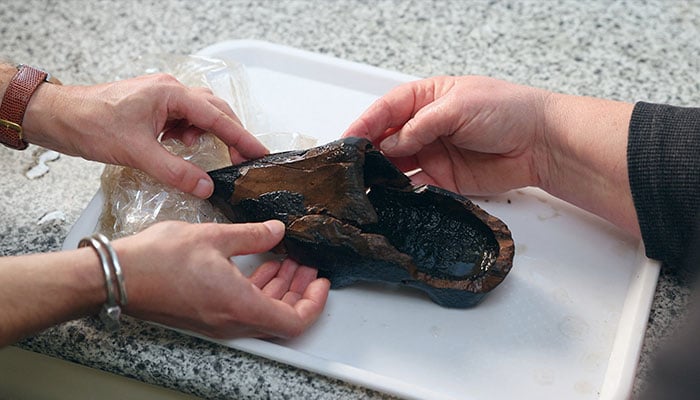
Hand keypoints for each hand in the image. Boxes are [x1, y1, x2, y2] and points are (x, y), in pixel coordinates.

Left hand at [23, 74, 267, 197]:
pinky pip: (183, 118)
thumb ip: (176, 172)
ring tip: (214, 155)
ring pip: (200, 113)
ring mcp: (161, 96)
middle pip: (214, 110)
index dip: (242, 137)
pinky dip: (190, 134)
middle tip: (245, 159)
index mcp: (170, 93)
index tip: (260, 152)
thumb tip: (206, 186)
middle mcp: (170, 90)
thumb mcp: (138, 153)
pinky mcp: (153, 106)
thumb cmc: (90, 124)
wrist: (58, 116)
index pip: (217, 117)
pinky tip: (183, 147)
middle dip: (232, 135)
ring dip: (210, 134)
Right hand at [113, 219, 329, 338]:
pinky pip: (243, 308)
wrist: (117, 275)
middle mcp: (231, 321)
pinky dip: (257, 289)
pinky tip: (260, 265)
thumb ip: (253, 235)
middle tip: (307, 266)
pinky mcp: (205, 314)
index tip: (321, 281)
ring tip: (287, 260)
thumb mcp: (215, 236)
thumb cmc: (158, 260)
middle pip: (280, 316)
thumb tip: (277, 232)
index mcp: (240, 306)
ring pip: (262, 312)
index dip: (314, 303)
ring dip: (278, 288)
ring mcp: (217, 321)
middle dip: (299, 290)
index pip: (294, 321)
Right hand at [343, 75, 638, 235]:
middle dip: (368, 151)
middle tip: (350, 166)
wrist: (540, 143)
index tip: (347, 139)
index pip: (387, 110)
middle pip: (388, 138)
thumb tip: (389, 144)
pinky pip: (416, 186)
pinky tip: (390, 196)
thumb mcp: (457, 107)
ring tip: (364, 184)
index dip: (366, 123)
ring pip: (397, 164)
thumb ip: (420, 126)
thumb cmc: (506, 110)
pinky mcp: (444, 180)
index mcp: (427, 99)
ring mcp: (434, 153)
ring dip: (381, 173)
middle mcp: (426, 126)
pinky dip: (402, 192)